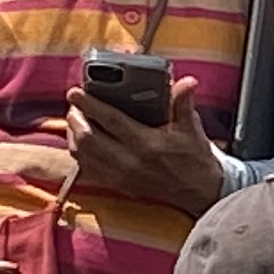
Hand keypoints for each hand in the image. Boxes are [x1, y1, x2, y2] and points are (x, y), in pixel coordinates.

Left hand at [66, 85, 227, 217]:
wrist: (198, 191)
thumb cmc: (194, 158)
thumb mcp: (191, 128)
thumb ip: (183, 103)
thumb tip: (186, 82)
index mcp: (147, 144)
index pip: (111, 121)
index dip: (90, 105)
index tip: (75, 92)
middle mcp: (129, 161)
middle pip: (88, 138)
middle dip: (75, 117)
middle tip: (75, 103)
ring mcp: (120, 175)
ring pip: (83, 154)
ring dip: (74, 134)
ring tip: (76, 118)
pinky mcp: (117, 184)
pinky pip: (87, 168)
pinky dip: (79, 152)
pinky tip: (82, 140)